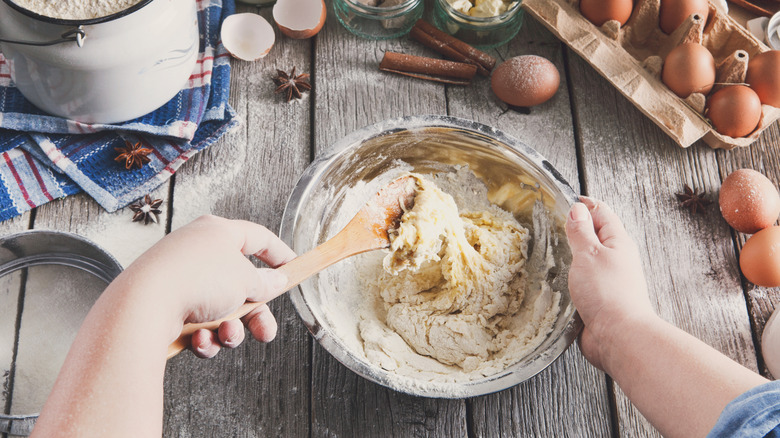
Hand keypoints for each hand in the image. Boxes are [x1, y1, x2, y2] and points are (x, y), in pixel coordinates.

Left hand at [117, 215, 295, 357]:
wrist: (145, 306)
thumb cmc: (196, 280)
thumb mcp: (245, 280)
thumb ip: (265, 283)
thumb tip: (274, 282)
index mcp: (217, 232)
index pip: (257, 237)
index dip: (279, 253)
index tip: (293, 268)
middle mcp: (198, 252)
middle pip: (240, 285)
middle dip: (254, 314)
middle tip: (265, 331)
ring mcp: (181, 279)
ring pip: (220, 310)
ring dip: (229, 328)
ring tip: (225, 334)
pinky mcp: (167, 306)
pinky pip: (198, 324)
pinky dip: (204, 336)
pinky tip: (199, 338)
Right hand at [564, 197, 656, 370]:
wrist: (618, 336)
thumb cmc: (607, 293)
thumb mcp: (589, 253)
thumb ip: (581, 231)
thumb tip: (577, 209)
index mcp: (617, 242)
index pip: (601, 212)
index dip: (584, 204)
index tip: (564, 200)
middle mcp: (615, 259)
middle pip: (594, 235)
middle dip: (575, 228)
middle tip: (551, 224)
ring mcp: (607, 280)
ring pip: (586, 260)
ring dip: (570, 255)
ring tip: (551, 250)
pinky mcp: (598, 300)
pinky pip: (582, 282)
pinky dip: (569, 278)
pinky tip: (556, 280)